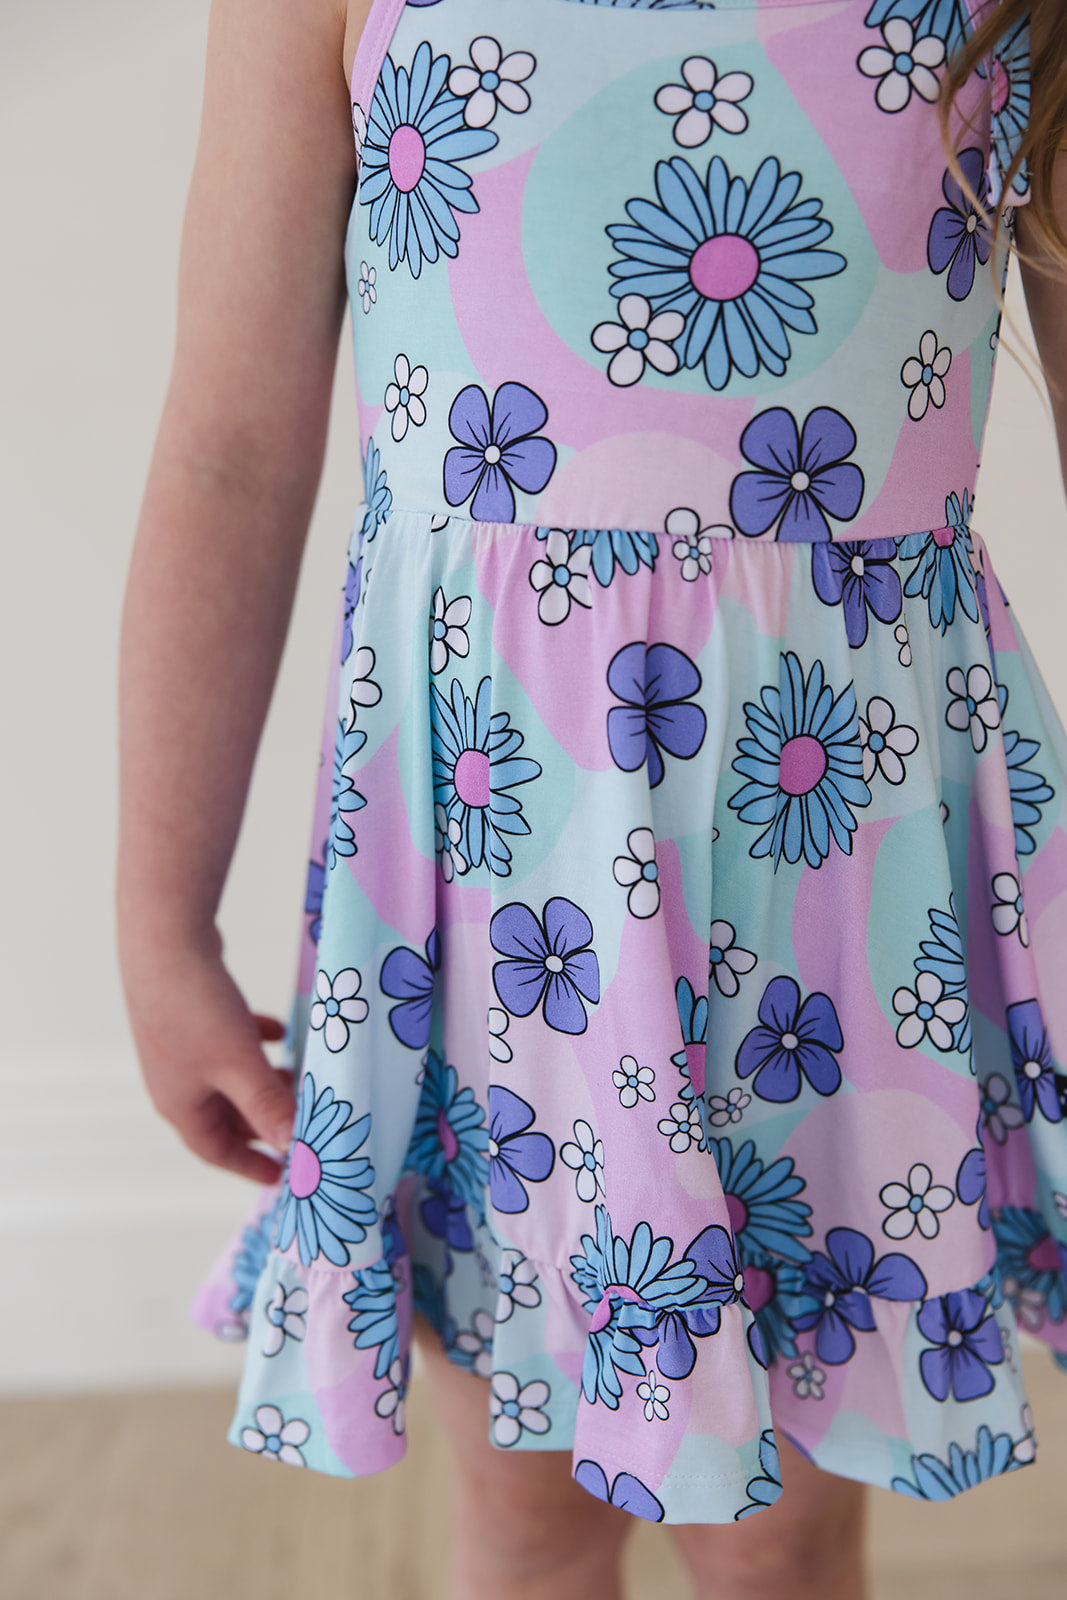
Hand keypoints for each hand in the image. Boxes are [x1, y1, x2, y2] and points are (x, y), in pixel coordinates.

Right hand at [121, 935, 297, 1185]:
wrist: (164, 941)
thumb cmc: (196, 1011)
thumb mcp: (239, 1065)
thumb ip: (268, 1106)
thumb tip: (296, 1149)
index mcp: (181, 1104)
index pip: (217, 1150)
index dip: (250, 1165)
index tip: (283, 1177)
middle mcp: (176, 1081)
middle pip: (226, 1115)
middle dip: (265, 1120)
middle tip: (305, 1123)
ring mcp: (181, 1047)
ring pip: (230, 1077)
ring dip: (264, 1080)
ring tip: (300, 1078)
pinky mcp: (189, 1015)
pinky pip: (227, 1041)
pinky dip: (255, 1042)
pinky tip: (281, 1031)